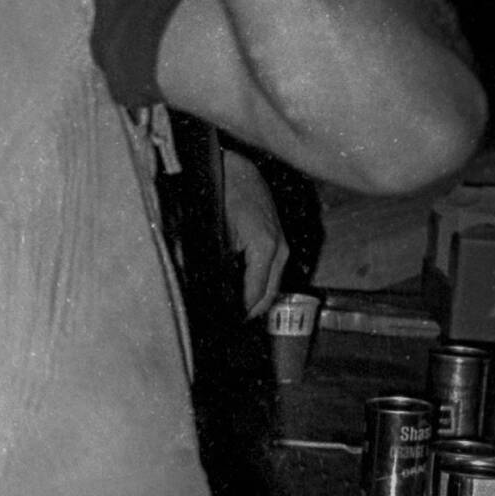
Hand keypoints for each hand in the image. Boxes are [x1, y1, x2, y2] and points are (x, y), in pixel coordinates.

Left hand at [221, 147, 289, 315]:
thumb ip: (217, 264)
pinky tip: (242, 293)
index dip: (239, 314)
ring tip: (232, 313)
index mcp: (264, 249)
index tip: (224, 324)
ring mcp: (282, 247)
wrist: (237, 170)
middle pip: (267, 297)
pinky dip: (258, 287)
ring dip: (254, 302)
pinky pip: (271, 274)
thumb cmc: (223, 197)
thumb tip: (212, 292)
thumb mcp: (216, 234)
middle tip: (226, 324)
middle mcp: (279, 250)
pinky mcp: (280, 243)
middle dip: (248, 313)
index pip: (254, 296)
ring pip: (271, 287)